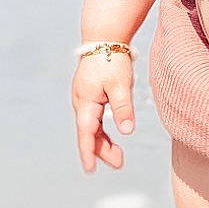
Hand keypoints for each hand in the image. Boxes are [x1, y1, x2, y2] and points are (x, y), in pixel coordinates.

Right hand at [72, 51, 135, 171]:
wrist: (105, 38)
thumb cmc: (112, 59)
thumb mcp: (121, 84)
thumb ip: (123, 108)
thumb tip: (126, 130)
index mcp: (86, 102)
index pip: (86, 133)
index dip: (88, 152)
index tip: (90, 169)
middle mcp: (82, 103)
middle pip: (89, 133)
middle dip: (101, 150)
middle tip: (119, 163)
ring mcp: (85, 100)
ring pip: (92, 128)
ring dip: (103, 142)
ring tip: (118, 157)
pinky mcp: (91, 96)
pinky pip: (95, 119)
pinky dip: (103, 131)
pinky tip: (113, 138)